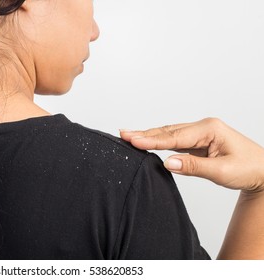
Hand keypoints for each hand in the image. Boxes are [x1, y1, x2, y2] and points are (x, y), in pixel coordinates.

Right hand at [120, 118, 263, 191]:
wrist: (263, 171)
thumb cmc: (248, 169)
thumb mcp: (222, 171)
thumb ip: (193, 166)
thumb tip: (167, 162)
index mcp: (209, 129)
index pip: (174, 136)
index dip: (152, 140)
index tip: (133, 140)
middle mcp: (202, 127)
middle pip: (168, 131)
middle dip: (145, 133)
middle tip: (123, 133)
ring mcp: (199, 133)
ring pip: (169, 133)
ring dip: (149, 135)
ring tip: (129, 135)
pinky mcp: (197, 141)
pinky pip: (174, 140)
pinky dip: (159, 141)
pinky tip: (147, 141)